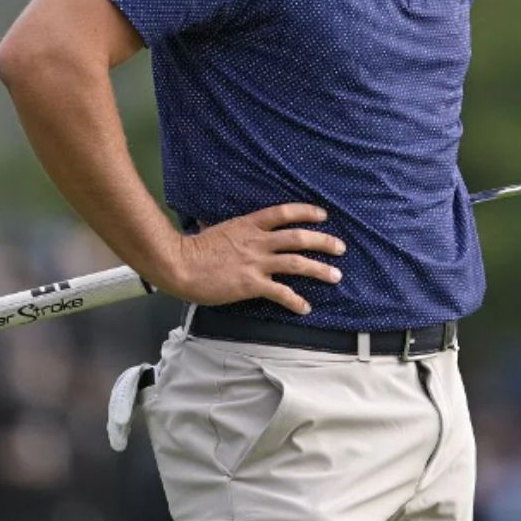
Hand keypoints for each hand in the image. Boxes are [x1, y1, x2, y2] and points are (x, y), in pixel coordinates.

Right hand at [164, 202, 345, 316]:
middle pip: (298, 238)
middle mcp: (257, 241)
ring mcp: (256, 263)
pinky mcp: (252, 284)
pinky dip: (295, 301)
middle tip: (340, 247)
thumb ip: (228, 229)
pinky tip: (305, 307)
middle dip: (323, 242)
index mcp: (248, 225)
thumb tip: (217, 224)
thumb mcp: (214, 230)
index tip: (322, 215)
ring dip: (320, 269)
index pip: (283, 213)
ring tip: (335, 275)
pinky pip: (281, 293)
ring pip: (297, 263)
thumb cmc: (192, 248)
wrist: (180, 264)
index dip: (306, 212)